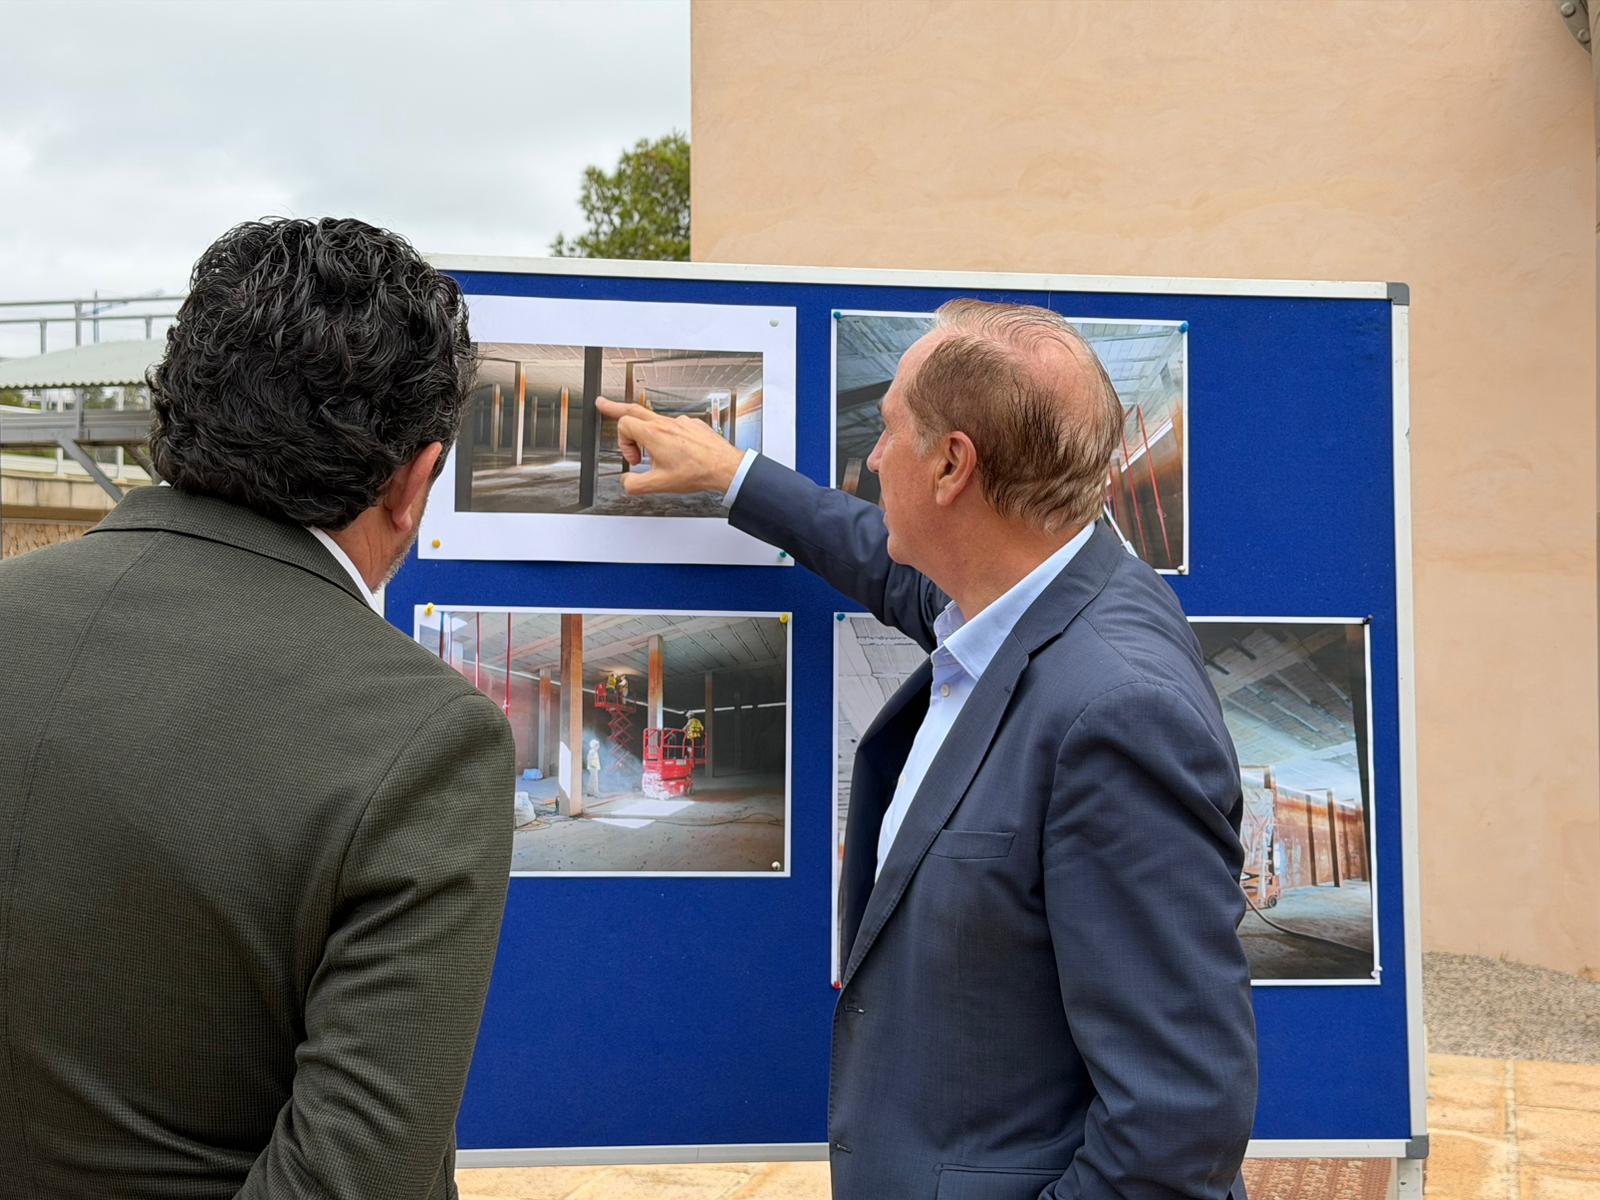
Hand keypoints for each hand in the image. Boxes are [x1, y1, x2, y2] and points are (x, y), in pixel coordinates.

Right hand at [595, 397, 746, 495]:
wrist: (724, 468)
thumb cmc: (697, 472)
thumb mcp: (659, 485)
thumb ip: (634, 485)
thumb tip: (626, 482)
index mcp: (654, 434)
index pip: (623, 424)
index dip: (622, 442)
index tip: (634, 459)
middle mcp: (666, 424)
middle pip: (633, 409)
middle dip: (615, 407)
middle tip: (603, 405)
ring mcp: (681, 422)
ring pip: (655, 420)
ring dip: (648, 434)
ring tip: (652, 451)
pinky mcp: (693, 425)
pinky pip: (674, 426)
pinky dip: (668, 436)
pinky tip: (676, 452)